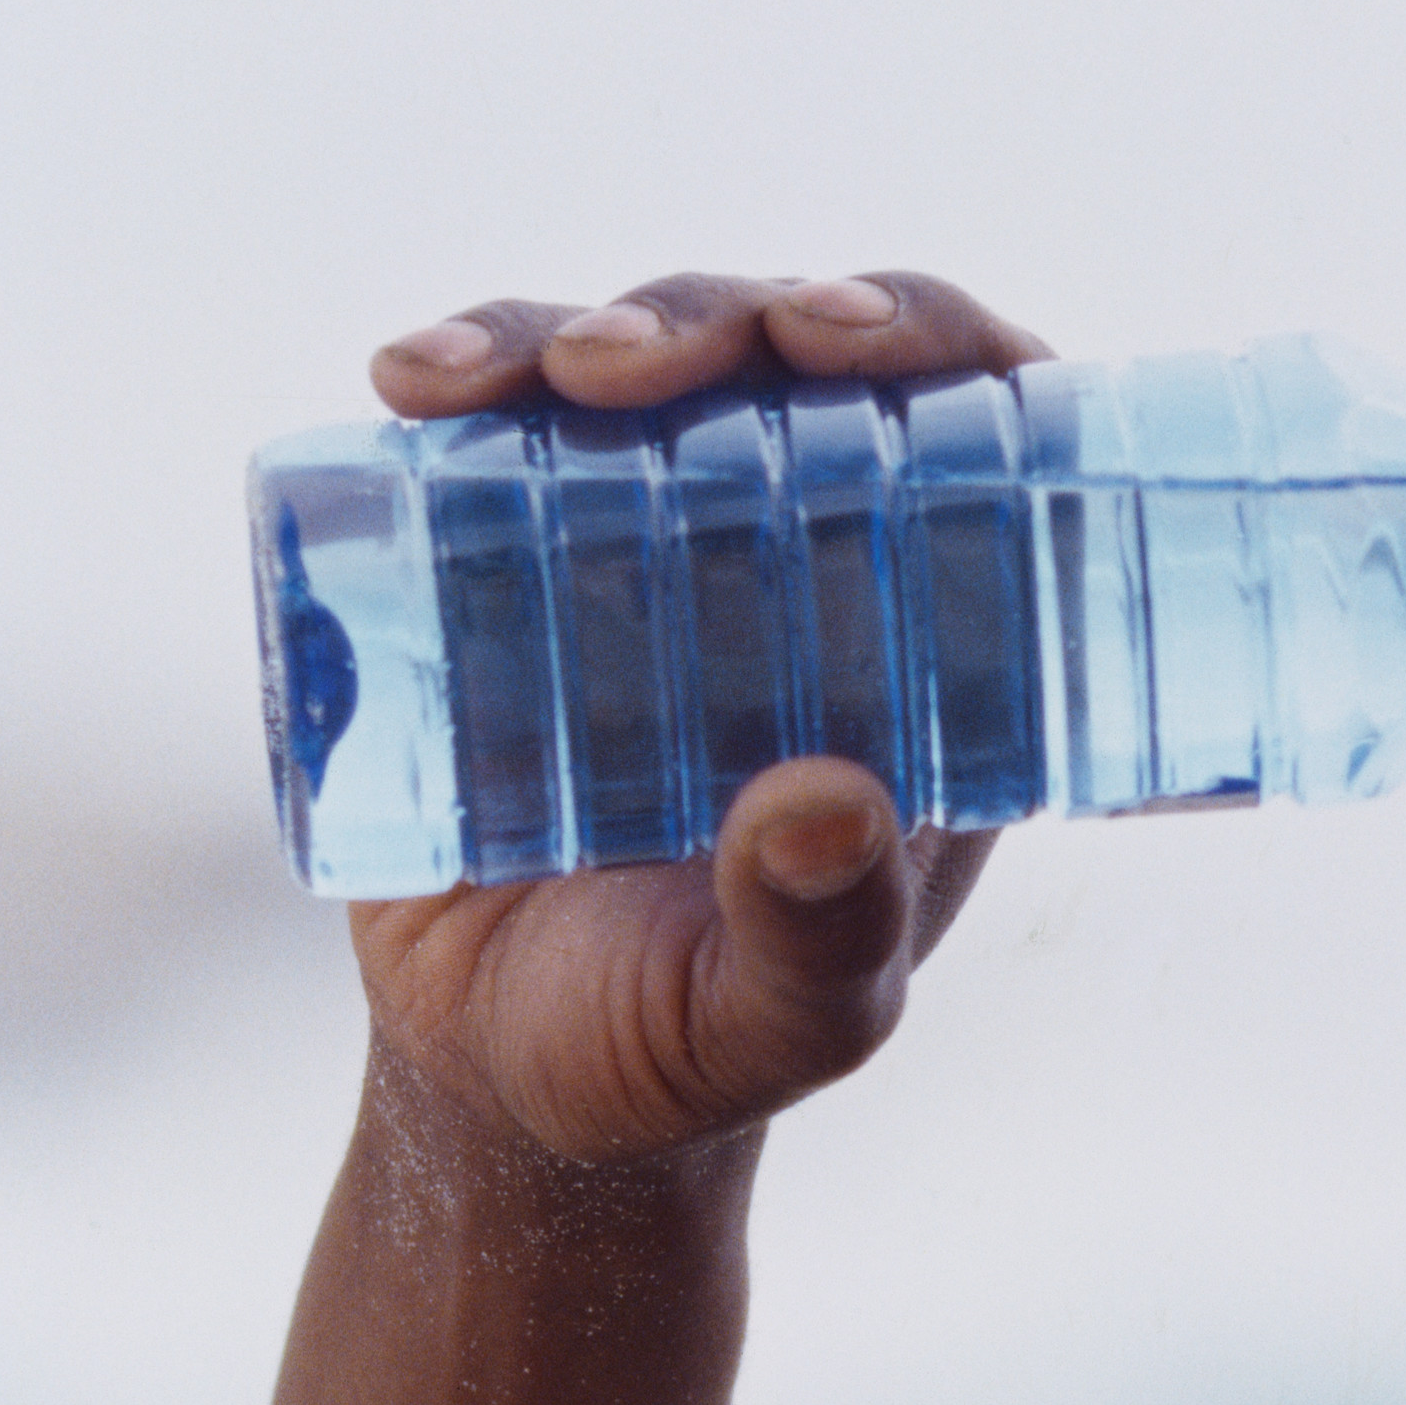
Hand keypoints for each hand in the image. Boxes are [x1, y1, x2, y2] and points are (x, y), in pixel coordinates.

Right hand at [342, 268, 1047, 1166]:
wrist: (493, 1083)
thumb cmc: (677, 1052)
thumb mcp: (781, 1029)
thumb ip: (822, 943)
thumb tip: (832, 801)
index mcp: (926, 648)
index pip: (984, 440)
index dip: (951, 349)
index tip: (872, 345)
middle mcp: (803, 563)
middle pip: (809, 365)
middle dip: (748, 321)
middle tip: (661, 370)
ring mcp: (647, 539)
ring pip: (651, 364)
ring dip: (603, 329)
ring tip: (556, 374)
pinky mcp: (503, 551)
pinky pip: (496, 424)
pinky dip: (467, 369)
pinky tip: (421, 380)